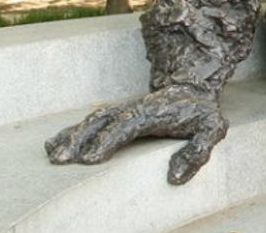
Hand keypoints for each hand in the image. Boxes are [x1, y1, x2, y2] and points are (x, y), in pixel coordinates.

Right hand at [44, 85, 227, 184]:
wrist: (192, 89)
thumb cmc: (201, 114)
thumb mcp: (212, 130)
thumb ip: (198, 152)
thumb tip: (175, 177)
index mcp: (154, 112)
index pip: (128, 125)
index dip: (109, 139)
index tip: (91, 158)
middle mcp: (134, 109)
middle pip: (103, 121)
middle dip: (81, 139)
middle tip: (62, 160)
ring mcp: (123, 110)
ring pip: (92, 120)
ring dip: (71, 136)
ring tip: (53, 153)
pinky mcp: (117, 115)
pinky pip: (91, 121)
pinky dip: (71, 131)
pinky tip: (54, 143)